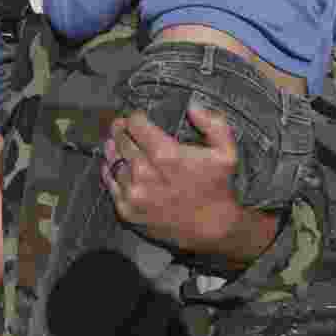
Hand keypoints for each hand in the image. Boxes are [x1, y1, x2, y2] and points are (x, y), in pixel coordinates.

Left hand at [102, 107, 277, 268]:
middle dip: (121, 130)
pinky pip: (110, 184)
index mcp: (166, 155)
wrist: (211, 228)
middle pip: (121, 141)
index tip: (137, 117)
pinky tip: (112, 162)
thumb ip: (213, 124)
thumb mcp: (226, 152)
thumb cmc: (217, 187)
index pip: (137, 125)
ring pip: (113, 161)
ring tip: (114, 141)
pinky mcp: (127, 210)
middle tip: (121, 125)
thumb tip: (192, 107)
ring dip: (113, 148)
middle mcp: (145, 173)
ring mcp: (134, 193)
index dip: (135, 118)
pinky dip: (109, 170)